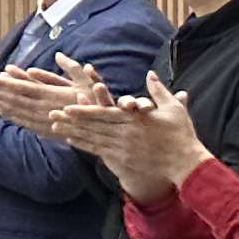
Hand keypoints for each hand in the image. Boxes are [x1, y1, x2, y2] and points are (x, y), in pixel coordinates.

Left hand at [0, 63, 90, 137]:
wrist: (105, 131)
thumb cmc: (98, 102)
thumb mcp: (89, 81)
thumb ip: (73, 68)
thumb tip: (58, 55)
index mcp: (52, 95)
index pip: (23, 88)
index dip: (4, 84)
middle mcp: (44, 108)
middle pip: (14, 99)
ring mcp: (43, 120)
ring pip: (16, 111)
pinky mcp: (46, 129)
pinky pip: (24, 122)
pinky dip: (11, 115)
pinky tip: (0, 111)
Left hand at [52, 73, 200, 201]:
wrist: (186, 164)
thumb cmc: (181, 134)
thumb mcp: (173, 109)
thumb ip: (159, 91)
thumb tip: (150, 74)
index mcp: (136, 120)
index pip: (106, 114)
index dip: (86, 110)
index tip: (68, 106)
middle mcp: (126, 134)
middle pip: (94, 126)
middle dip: (72, 120)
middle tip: (51, 114)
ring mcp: (123, 148)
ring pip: (93, 138)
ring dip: (73, 132)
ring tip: (54, 126)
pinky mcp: (123, 159)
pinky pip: (99, 151)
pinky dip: (84, 145)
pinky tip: (70, 139)